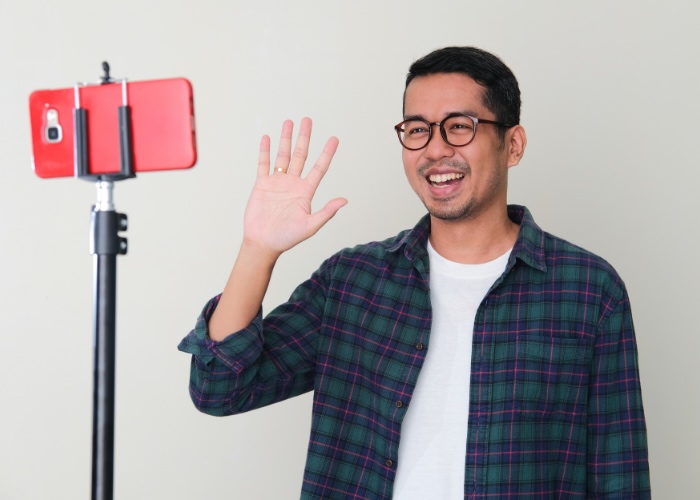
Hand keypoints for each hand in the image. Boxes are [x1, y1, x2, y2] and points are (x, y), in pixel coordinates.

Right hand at [242, 117, 346, 256]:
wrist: (263, 243)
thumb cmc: (287, 238)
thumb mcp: (310, 226)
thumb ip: (326, 212)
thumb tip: (344, 201)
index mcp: (306, 192)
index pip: (319, 168)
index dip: (327, 154)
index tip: (334, 139)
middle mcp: (293, 183)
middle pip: (300, 155)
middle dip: (304, 138)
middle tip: (307, 120)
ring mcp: (277, 182)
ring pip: (282, 155)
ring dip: (285, 139)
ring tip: (289, 122)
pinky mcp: (262, 184)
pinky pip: (263, 164)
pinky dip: (265, 151)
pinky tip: (267, 138)